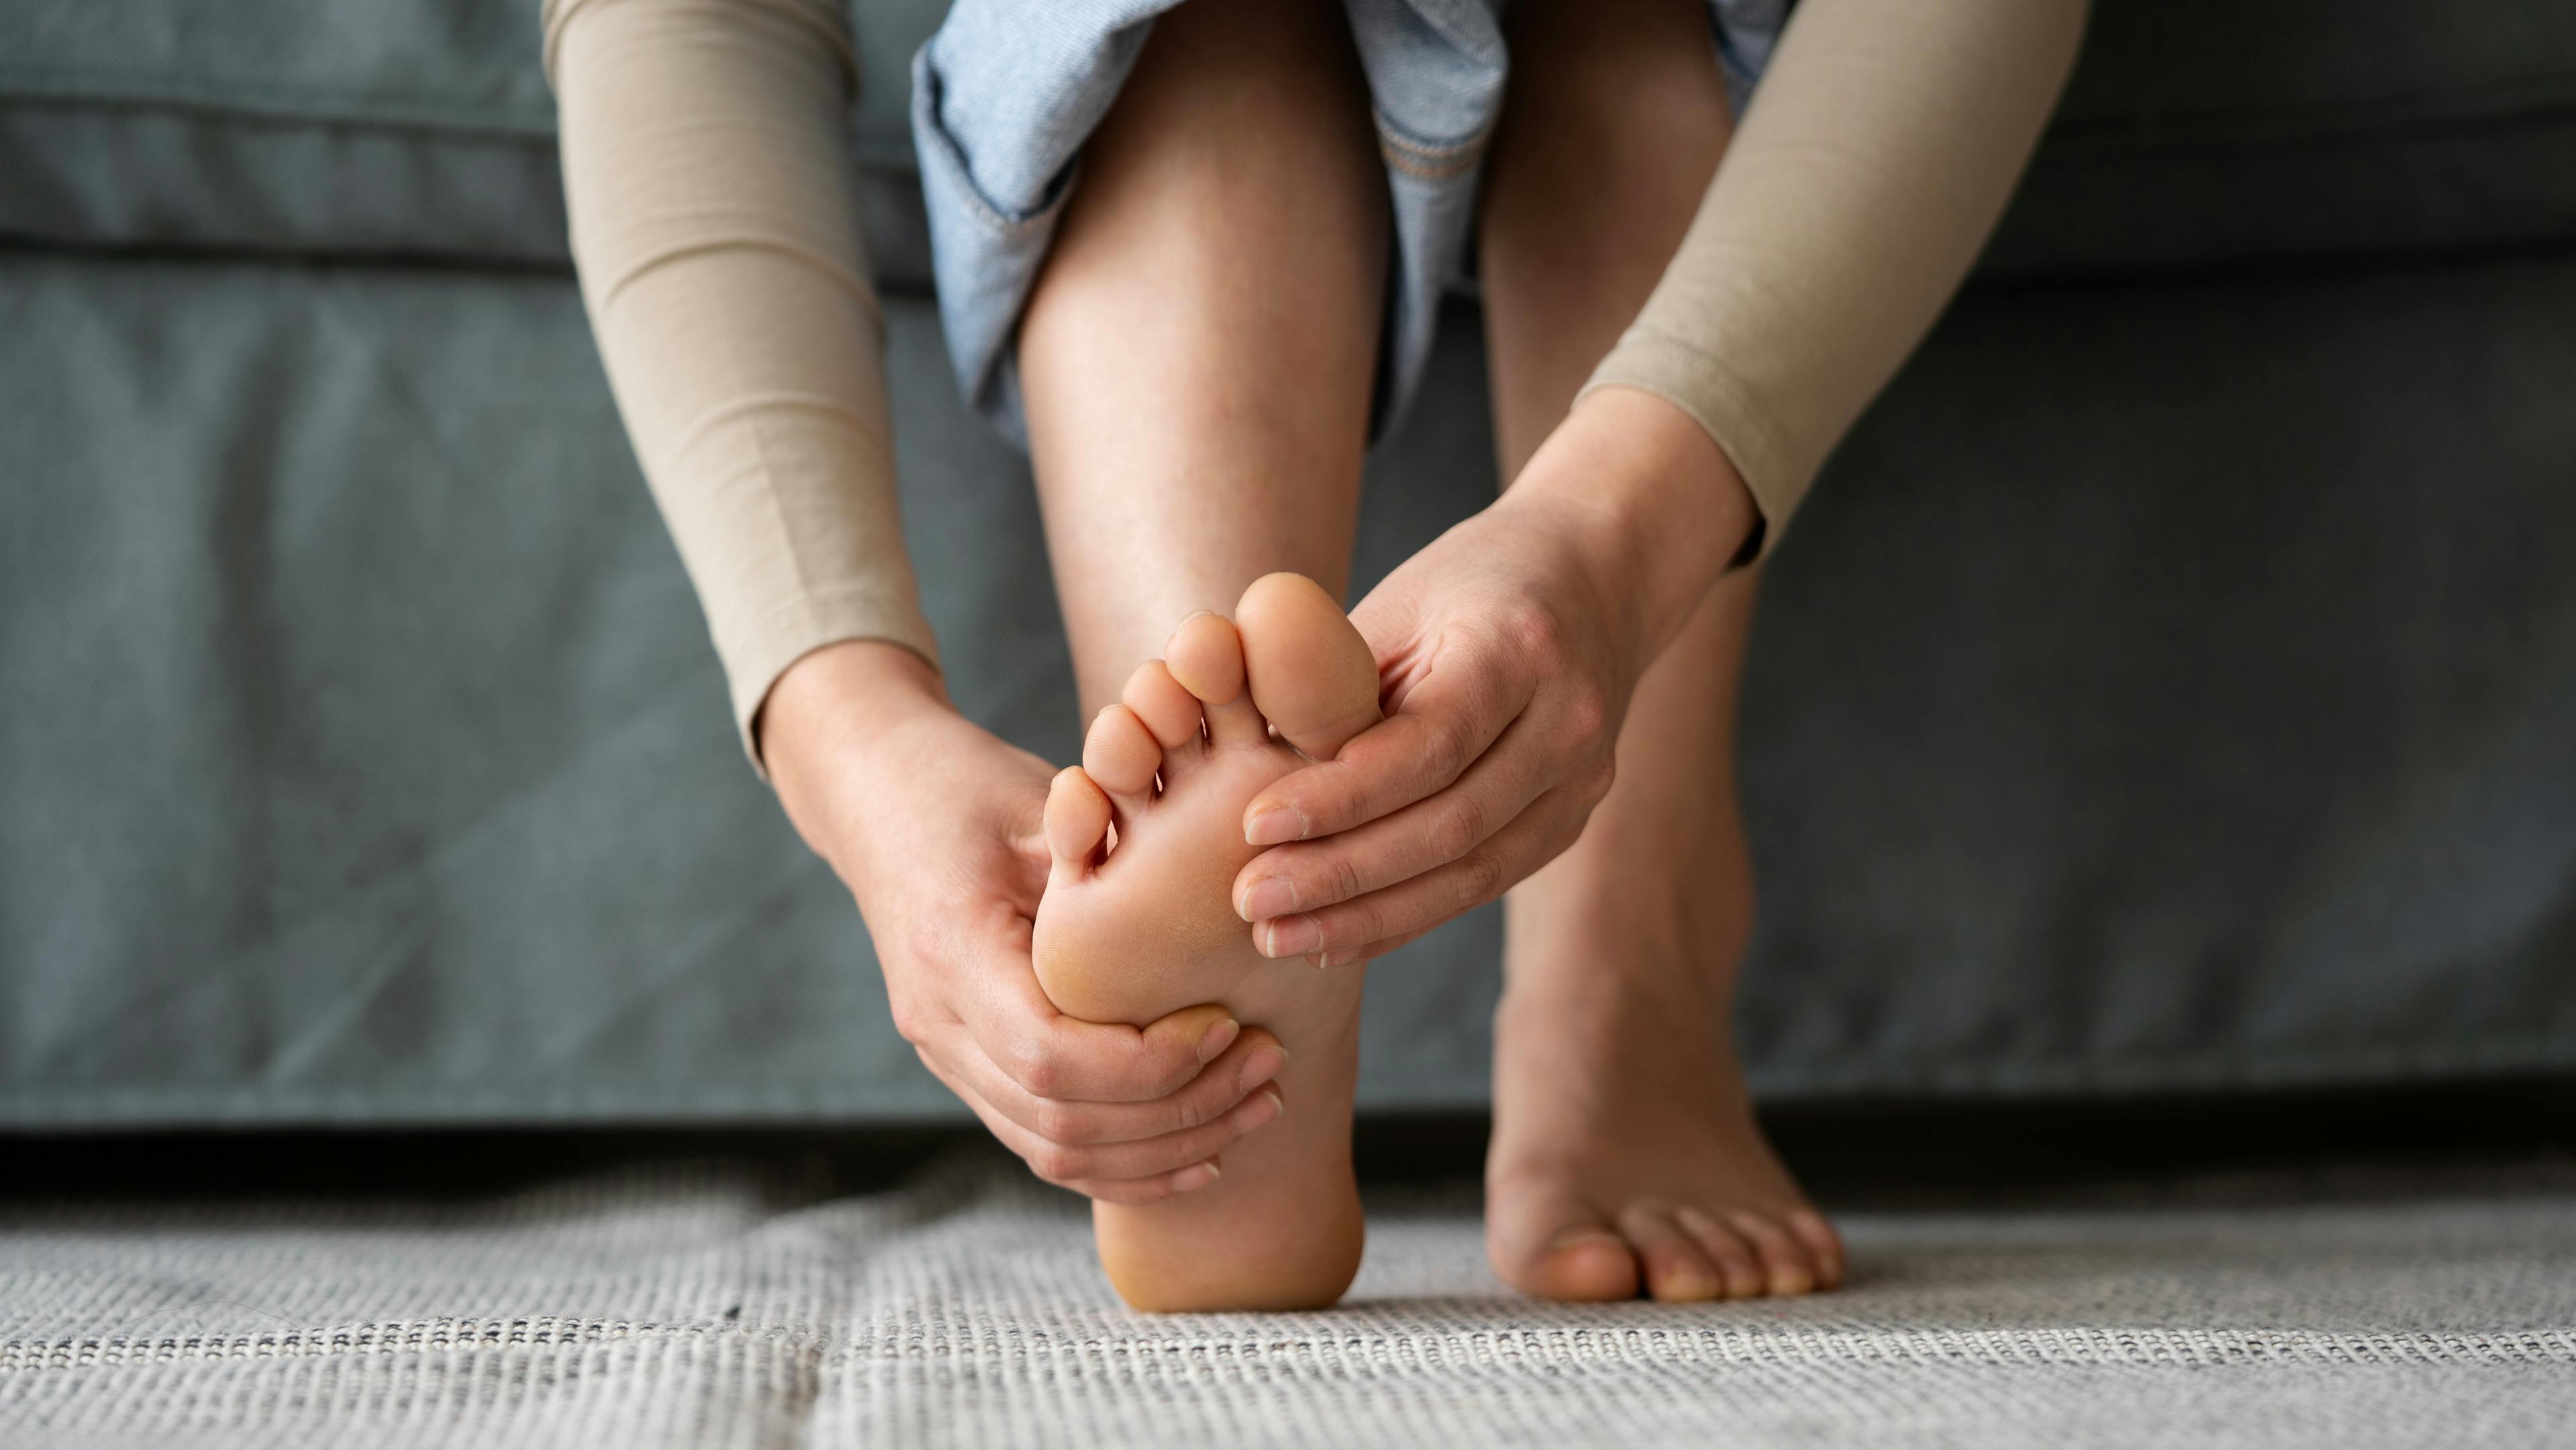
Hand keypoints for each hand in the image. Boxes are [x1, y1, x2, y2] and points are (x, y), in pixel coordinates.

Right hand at [763, 640, 1288, 1203]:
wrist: (879, 802)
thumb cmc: (967, 787)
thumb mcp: (1035, 800)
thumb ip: (1104, 852)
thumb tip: (1210, 882)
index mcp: (953, 953)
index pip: (1051, 1057)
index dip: (1150, 1063)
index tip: (1229, 1024)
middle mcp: (938, 1024)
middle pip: (1062, 1123)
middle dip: (1181, 1111)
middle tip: (1270, 1065)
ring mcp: (947, 1058)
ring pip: (1057, 1153)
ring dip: (1168, 1147)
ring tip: (1257, 1102)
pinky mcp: (970, 1071)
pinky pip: (1048, 1147)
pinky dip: (1130, 1164)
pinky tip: (1206, 1149)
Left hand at [1229, 388, 1757, 963]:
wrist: (1591, 578)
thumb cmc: (1465, 586)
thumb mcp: (1397, 605)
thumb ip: (1336, 684)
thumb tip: (1246, 769)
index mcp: (1521, 647)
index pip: (1431, 742)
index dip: (1342, 794)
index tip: (1255, 823)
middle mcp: (1569, 720)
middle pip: (1453, 822)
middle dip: (1343, 872)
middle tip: (1251, 898)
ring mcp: (1583, 779)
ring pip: (1473, 872)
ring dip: (1368, 916)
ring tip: (1278, 936)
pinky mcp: (1571, 822)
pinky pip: (1482, 883)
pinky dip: (1404, 915)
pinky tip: (1334, 939)